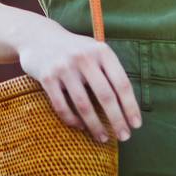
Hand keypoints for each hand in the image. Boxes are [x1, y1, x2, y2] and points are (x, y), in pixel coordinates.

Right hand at [18, 24, 141, 144]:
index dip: (130, 106)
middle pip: (105, 96)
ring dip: (95, 126)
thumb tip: (127, 105)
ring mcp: (64, 67)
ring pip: (84, 105)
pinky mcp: (47, 78)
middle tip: (124, 137)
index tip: (136, 125)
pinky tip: (81, 127)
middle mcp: (84, 58)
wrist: (39, 37)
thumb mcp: (94, 51)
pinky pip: (62, 106)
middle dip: (117, 120)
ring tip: (103, 138)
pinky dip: (73, 120)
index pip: (121, 83)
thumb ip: (109, 71)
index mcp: (101, 51)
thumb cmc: (74, 50)